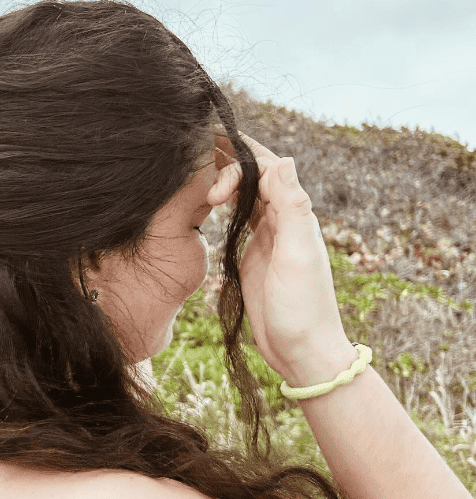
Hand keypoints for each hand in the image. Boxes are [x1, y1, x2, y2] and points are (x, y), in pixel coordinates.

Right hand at [207, 128, 351, 381]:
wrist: (301, 352)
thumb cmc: (303, 308)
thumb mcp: (297, 256)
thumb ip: (292, 208)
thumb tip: (285, 159)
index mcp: (296, 215)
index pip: (267, 168)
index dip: (240, 153)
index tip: (209, 147)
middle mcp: (284, 220)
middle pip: (256, 175)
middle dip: (229, 159)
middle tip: (195, 153)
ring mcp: (268, 236)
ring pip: (248, 193)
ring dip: (227, 175)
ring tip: (198, 162)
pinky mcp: (254, 253)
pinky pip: (241, 216)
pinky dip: (227, 202)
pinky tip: (211, 197)